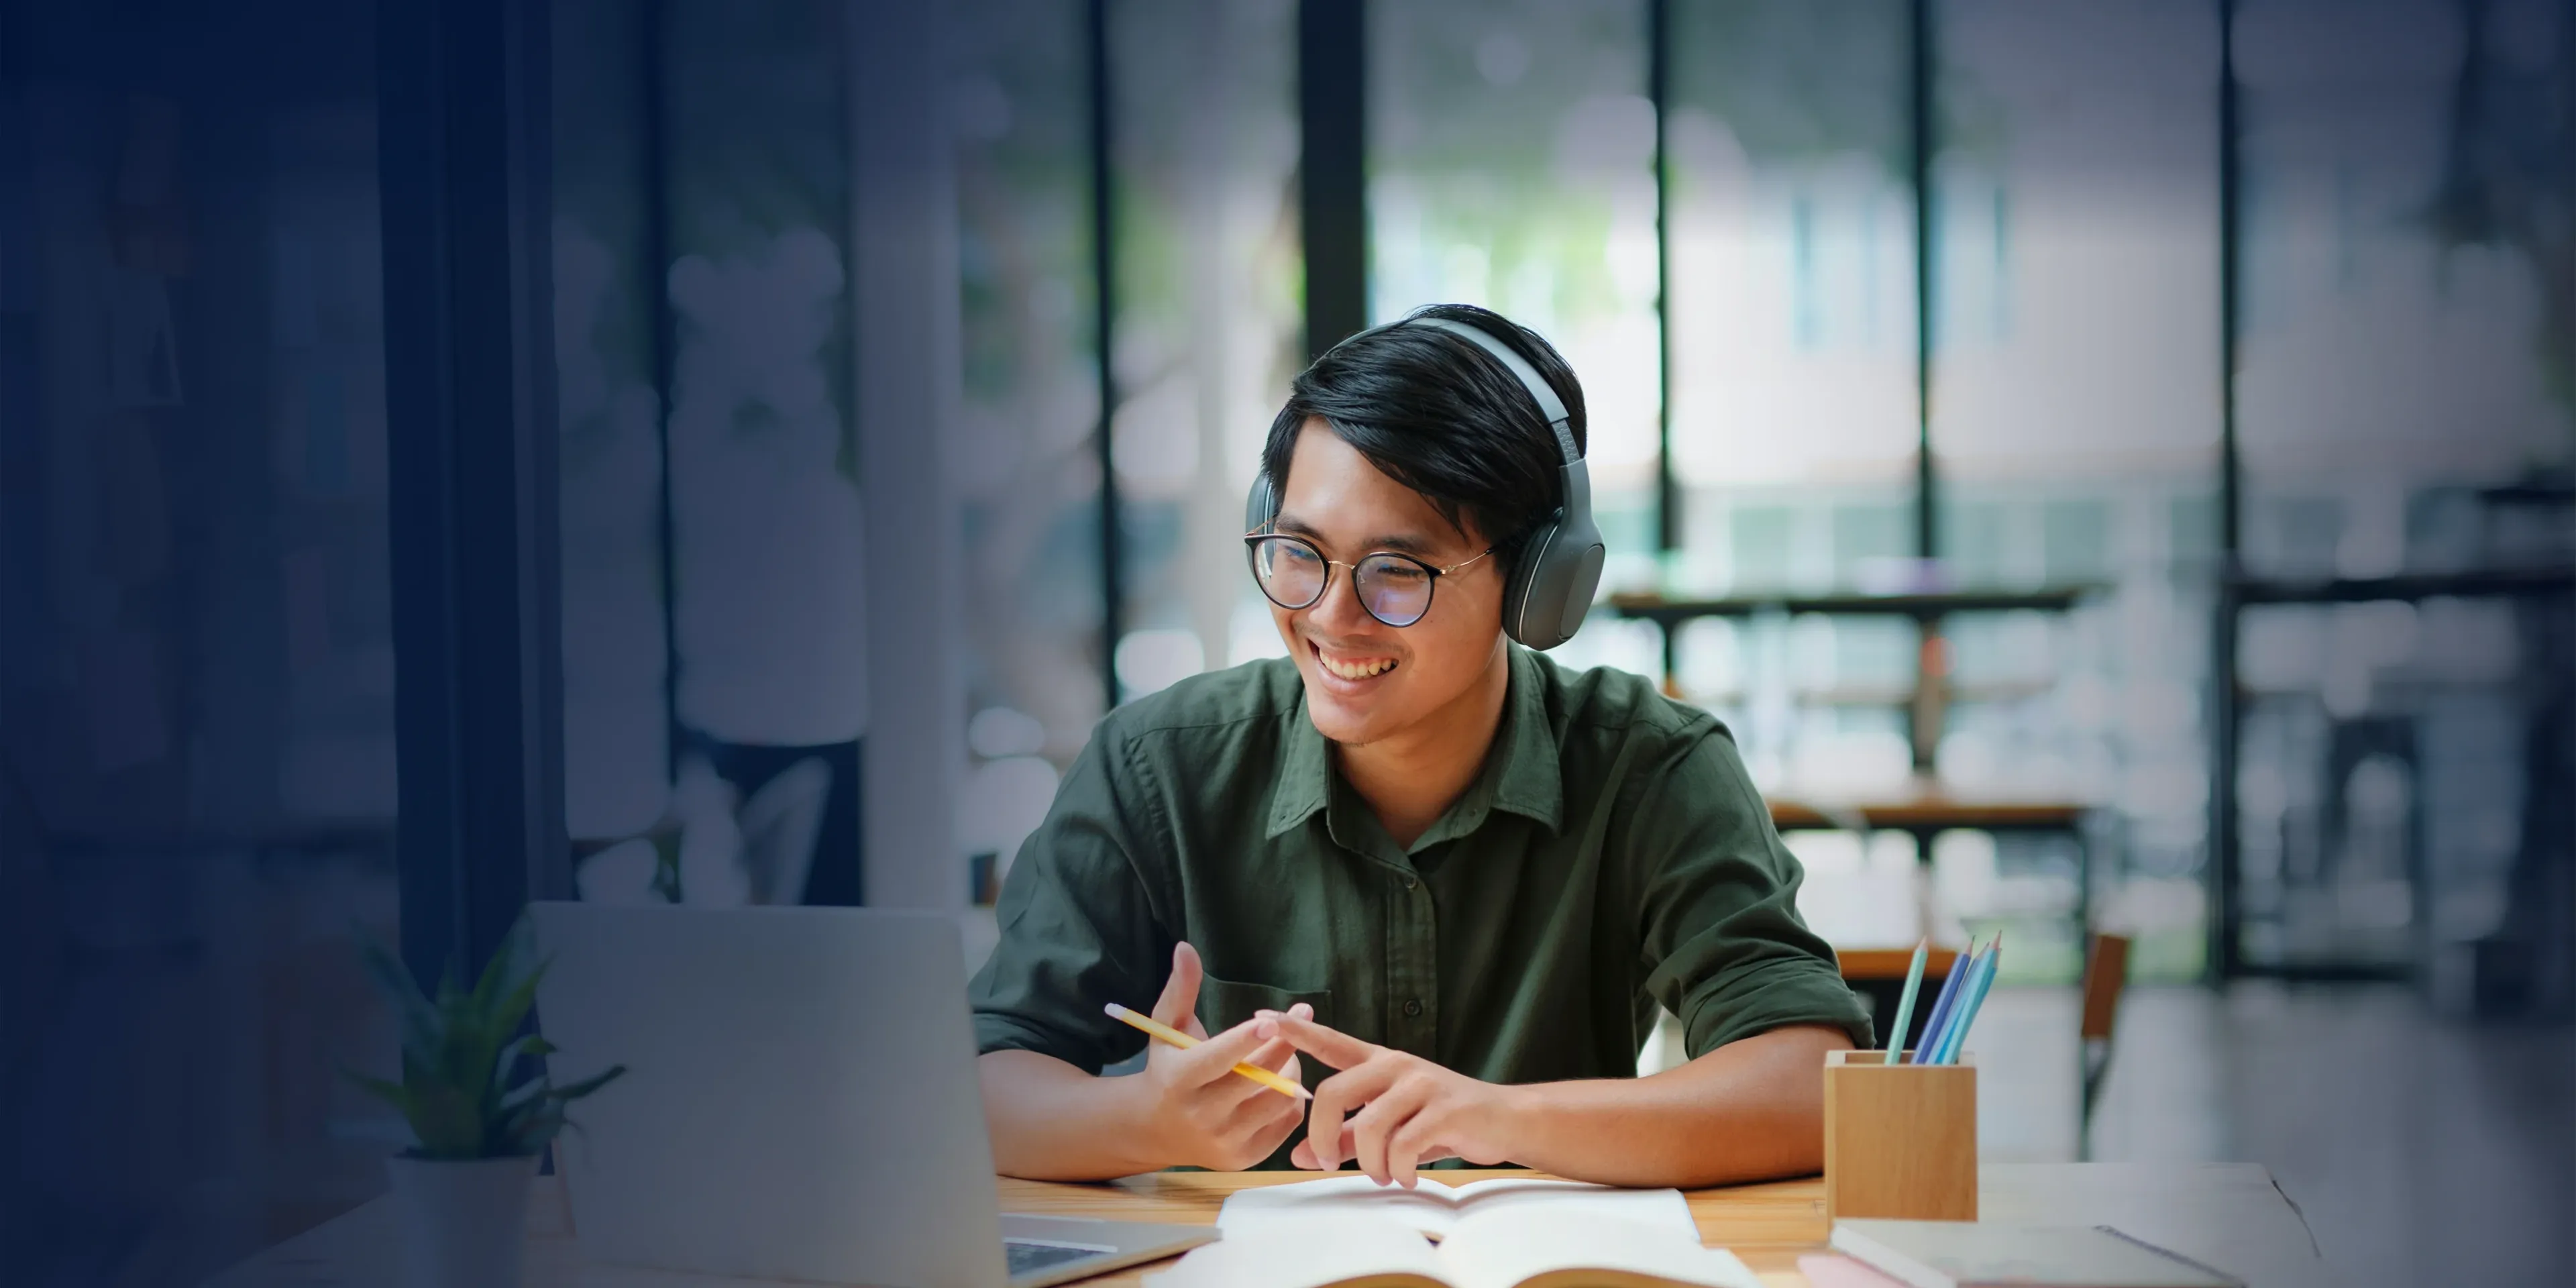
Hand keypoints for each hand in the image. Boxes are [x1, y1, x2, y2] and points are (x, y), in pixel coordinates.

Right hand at [1124, 942, 1309, 1170]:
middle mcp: (1201, 1115)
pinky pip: (1286, 1123)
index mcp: (1179, 1081)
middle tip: (1299, 1019)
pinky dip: (1289, 1099)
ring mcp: (1225, 1141)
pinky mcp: (1244, 1158)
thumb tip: (1185, 947)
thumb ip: (1180, 989)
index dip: (1245, 1040)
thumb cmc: (1166, 1067)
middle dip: (1282, 1044)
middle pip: (1257, 1078)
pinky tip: (1279, 1082)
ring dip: (1288, 1071)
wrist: (1155, 1129)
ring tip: (1283, 1053)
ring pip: (1278, 1100)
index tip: (1270, 1019)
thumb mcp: (1165, 1028)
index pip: (1219, 1060)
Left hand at [1255, 1013, 1523, 1187]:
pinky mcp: (1444, 1108)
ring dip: (1370, 1164)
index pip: (1331, 1042)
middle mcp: (1396, 1066)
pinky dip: (1400, 1169)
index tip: (1262, 1018)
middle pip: (1332, 1093)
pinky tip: (1408, 1176)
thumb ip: (1344, 1139)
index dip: (1296, 1031)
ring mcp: (1420, 1084)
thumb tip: (1297, 1158)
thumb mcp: (1389, 1128)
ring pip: (1368, 1127)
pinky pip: (1403, 1145)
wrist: (1503, 1120)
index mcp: (1379, 1063)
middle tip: (1328, 1164)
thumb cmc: (1441, 1122)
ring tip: (1385, 1175)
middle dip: (1321, 1137)